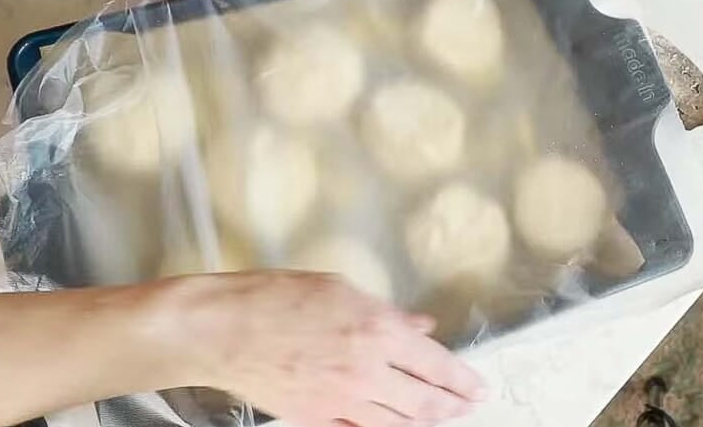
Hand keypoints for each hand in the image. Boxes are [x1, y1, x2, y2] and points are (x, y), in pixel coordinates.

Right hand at [158, 271, 485, 426]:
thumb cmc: (276, 298)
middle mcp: (367, 370)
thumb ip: (387, 313)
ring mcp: (343, 401)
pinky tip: (394, 426)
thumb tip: (420, 327)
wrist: (223, 330)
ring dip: (427, 422)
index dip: (464, 379)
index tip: (479, 386)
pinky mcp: (317, 418)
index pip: (436, 364)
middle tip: (470, 405)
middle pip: (426, 401)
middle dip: (455, 406)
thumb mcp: (341, 290)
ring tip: (442, 418)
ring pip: (399, 423)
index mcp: (377, 331)